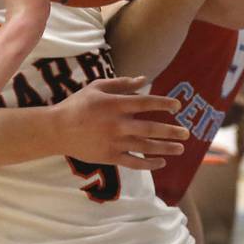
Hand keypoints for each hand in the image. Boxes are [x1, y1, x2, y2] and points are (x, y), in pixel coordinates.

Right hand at [51, 76, 188, 169]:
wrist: (57, 130)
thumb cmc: (77, 105)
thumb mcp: (96, 88)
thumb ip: (121, 84)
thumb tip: (143, 80)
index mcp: (115, 104)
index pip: (146, 103)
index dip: (164, 104)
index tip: (178, 106)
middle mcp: (118, 124)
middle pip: (151, 128)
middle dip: (172, 131)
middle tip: (186, 133)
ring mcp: (114, 142)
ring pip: (146, 147)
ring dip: (166, 148)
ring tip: (180, 148)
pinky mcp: (110, 157)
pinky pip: (134, 162)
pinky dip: (149, 164)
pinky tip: (161, 162)